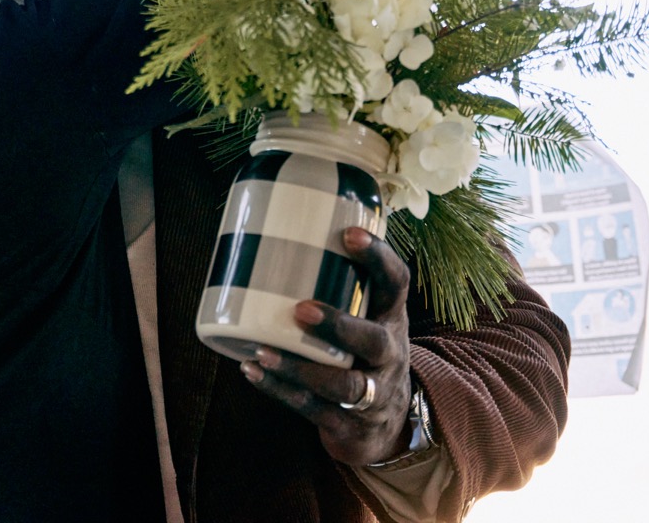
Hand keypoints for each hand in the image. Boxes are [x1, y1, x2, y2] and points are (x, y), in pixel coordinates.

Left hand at [239, 226, 414, 466]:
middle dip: (339, 326)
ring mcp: (373, 393)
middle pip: (374, 342)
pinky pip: (315, 410)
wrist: (385, 423)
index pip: (396, 283)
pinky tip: (252, 370)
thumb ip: (335, 280)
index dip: (378, 258)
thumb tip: (272, 223)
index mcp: (391, 318)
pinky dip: (280, 391)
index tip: (349, 234)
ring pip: (344, 385)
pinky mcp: (349, 423)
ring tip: (262, 351)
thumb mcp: (365, 314)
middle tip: (300, 309)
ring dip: (300, 368)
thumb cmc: (360, 349)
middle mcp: (389, 355)